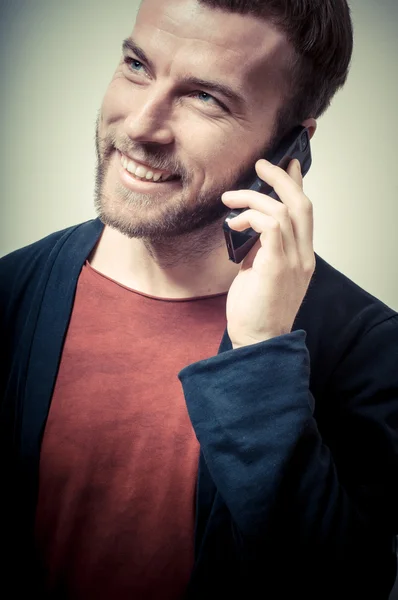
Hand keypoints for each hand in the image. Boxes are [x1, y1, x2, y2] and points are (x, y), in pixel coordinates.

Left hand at [221, 158, 314, 348]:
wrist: (256, 340)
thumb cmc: (255, 310)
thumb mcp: (260, 271)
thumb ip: (261, 248)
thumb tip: (249, 226)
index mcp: (301, 256)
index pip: (304, 213)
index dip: (296, 185)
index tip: (286, 164)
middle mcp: (303, 256)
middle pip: (301, 203)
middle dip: (281, 178)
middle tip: (261, 164)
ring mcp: (293, 261)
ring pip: (284, 210)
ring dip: (254, 197)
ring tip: (230, 198)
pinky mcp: (276, 266)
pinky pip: (271, 225)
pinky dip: (251, 216)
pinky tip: (234, 223)